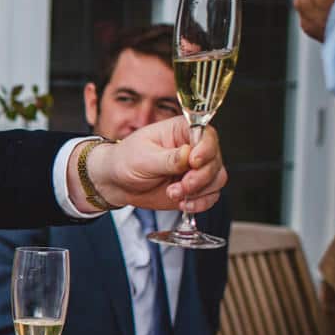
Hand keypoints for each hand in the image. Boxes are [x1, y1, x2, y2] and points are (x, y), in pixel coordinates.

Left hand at [83, 118, 225, 213]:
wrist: (117, 183)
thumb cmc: (126, 160)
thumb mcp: (143, 157)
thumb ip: (167, 158)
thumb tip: (188, 154)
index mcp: (182, 130)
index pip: (206, 135)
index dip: (205, 149)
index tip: (194, 162)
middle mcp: (194, 148)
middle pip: (215, 160)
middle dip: (200, 177)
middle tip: (181, 186)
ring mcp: (197, 169)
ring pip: (217, 179)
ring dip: (199, 191)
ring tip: (174, 194)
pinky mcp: (196, 187)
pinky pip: (210, 195)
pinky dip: (200, 203)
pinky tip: (184, 204)